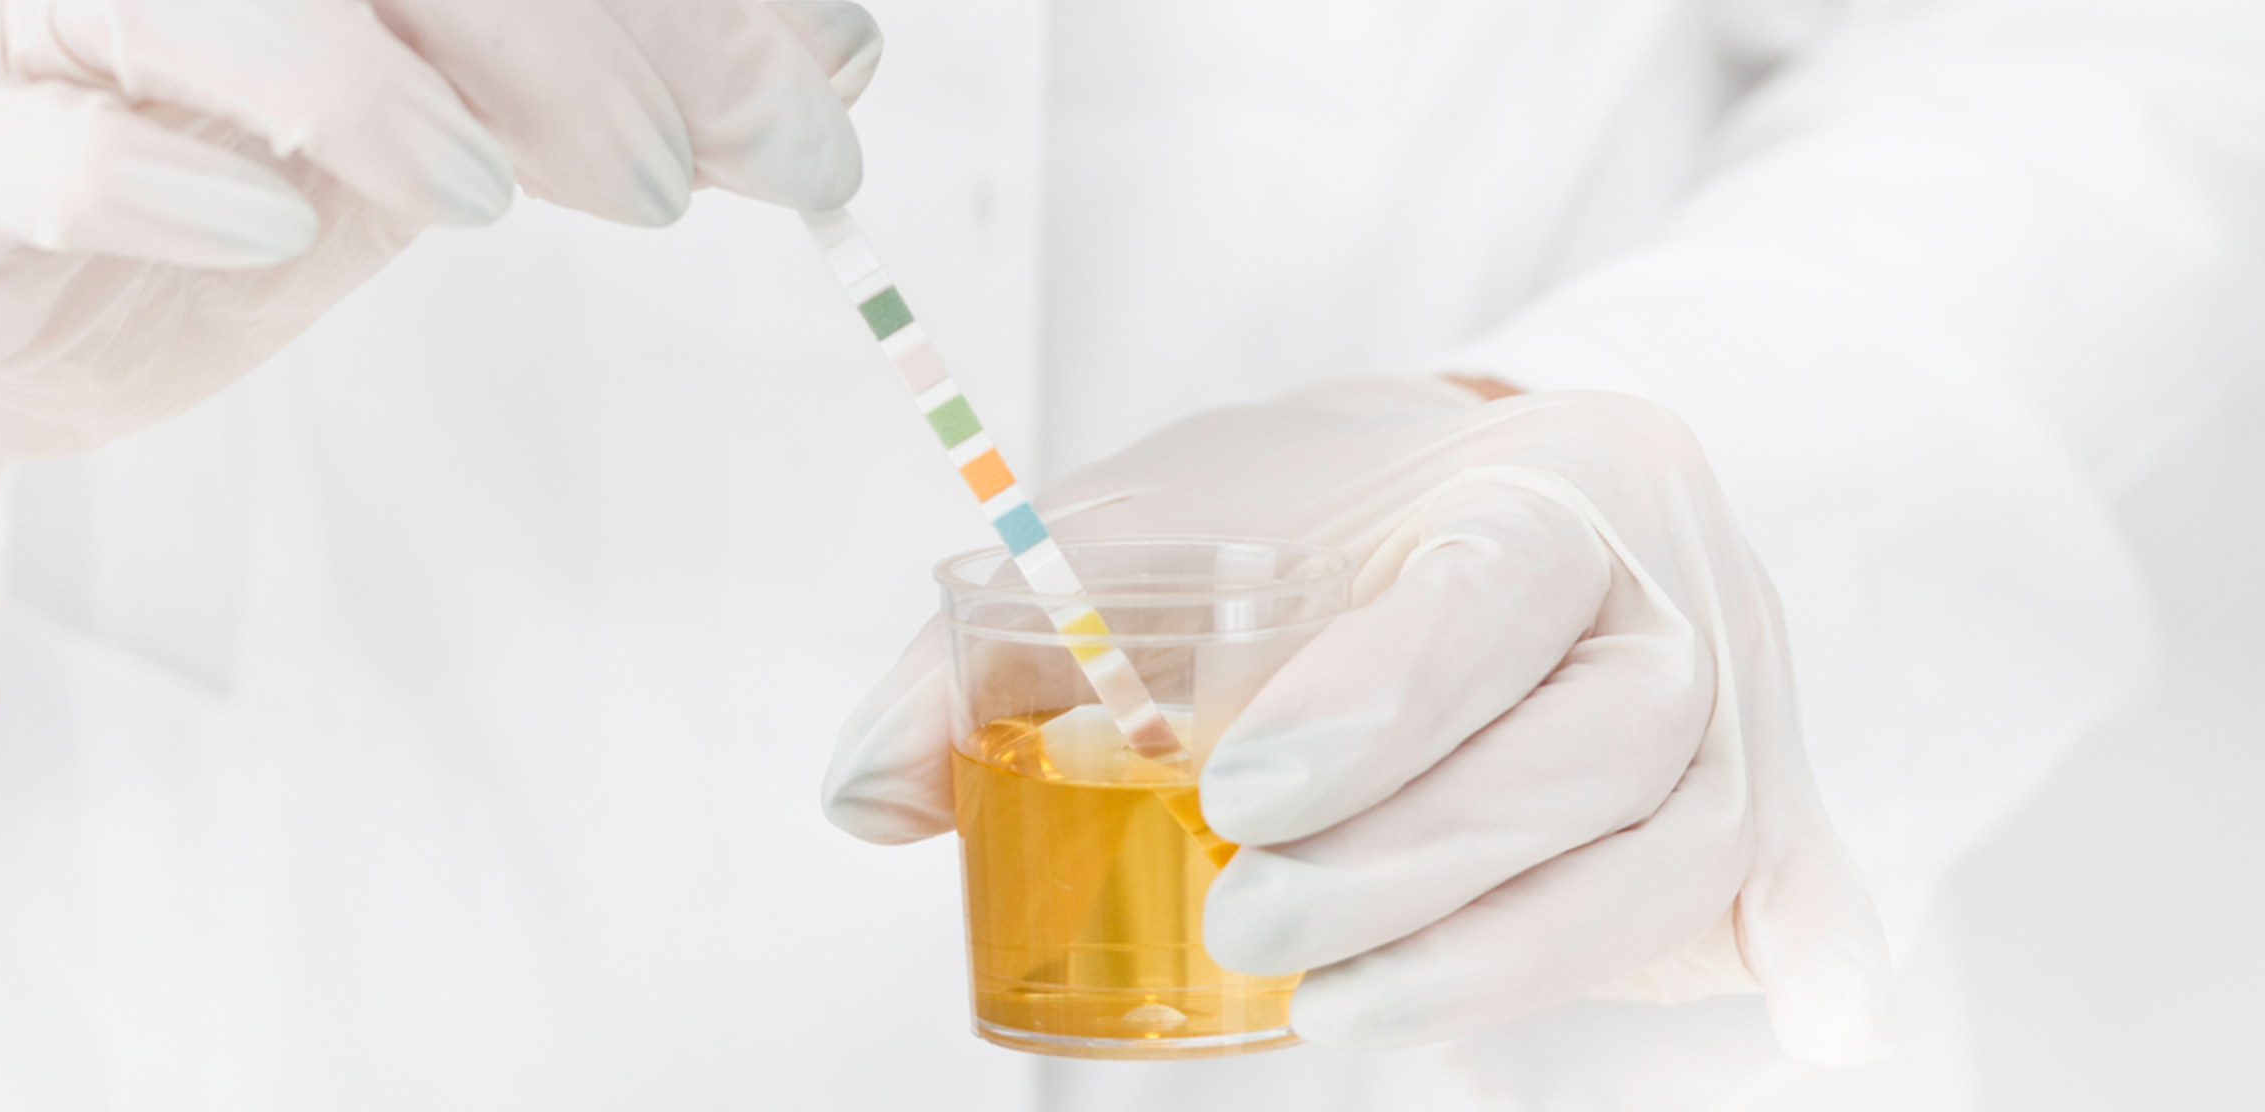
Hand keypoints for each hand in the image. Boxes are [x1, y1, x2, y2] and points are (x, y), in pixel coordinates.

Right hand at [0, 0, 880, 470]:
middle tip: (685, 173)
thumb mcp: (462, 114)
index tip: (807, 101)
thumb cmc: (224, 157)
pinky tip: (269, 230)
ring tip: (483, 197)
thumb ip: (631, 73)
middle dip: (563, 36)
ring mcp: (36, 15)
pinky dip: (148, 174)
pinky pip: (27, 139)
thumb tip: (837, 57)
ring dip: (356, 81)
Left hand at [824, 377, 1894, 1063]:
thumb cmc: (1307, 512)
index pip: (1492, 592)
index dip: (1384, 706)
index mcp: (1544, 475)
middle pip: (1594, 745)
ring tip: (1334, 1014)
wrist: (1466, 485)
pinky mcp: (1753, 802)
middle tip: (1245, 923)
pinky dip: (1811, 942)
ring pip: (1669, 847)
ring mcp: (1737, 696)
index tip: (1240, 791)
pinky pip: (1797, 871)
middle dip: (1414, 858)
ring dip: (1503, 952)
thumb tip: (862, 796)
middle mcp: (1674, 580)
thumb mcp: (1141, 531)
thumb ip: (986, 657)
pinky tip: (1816, 1019)